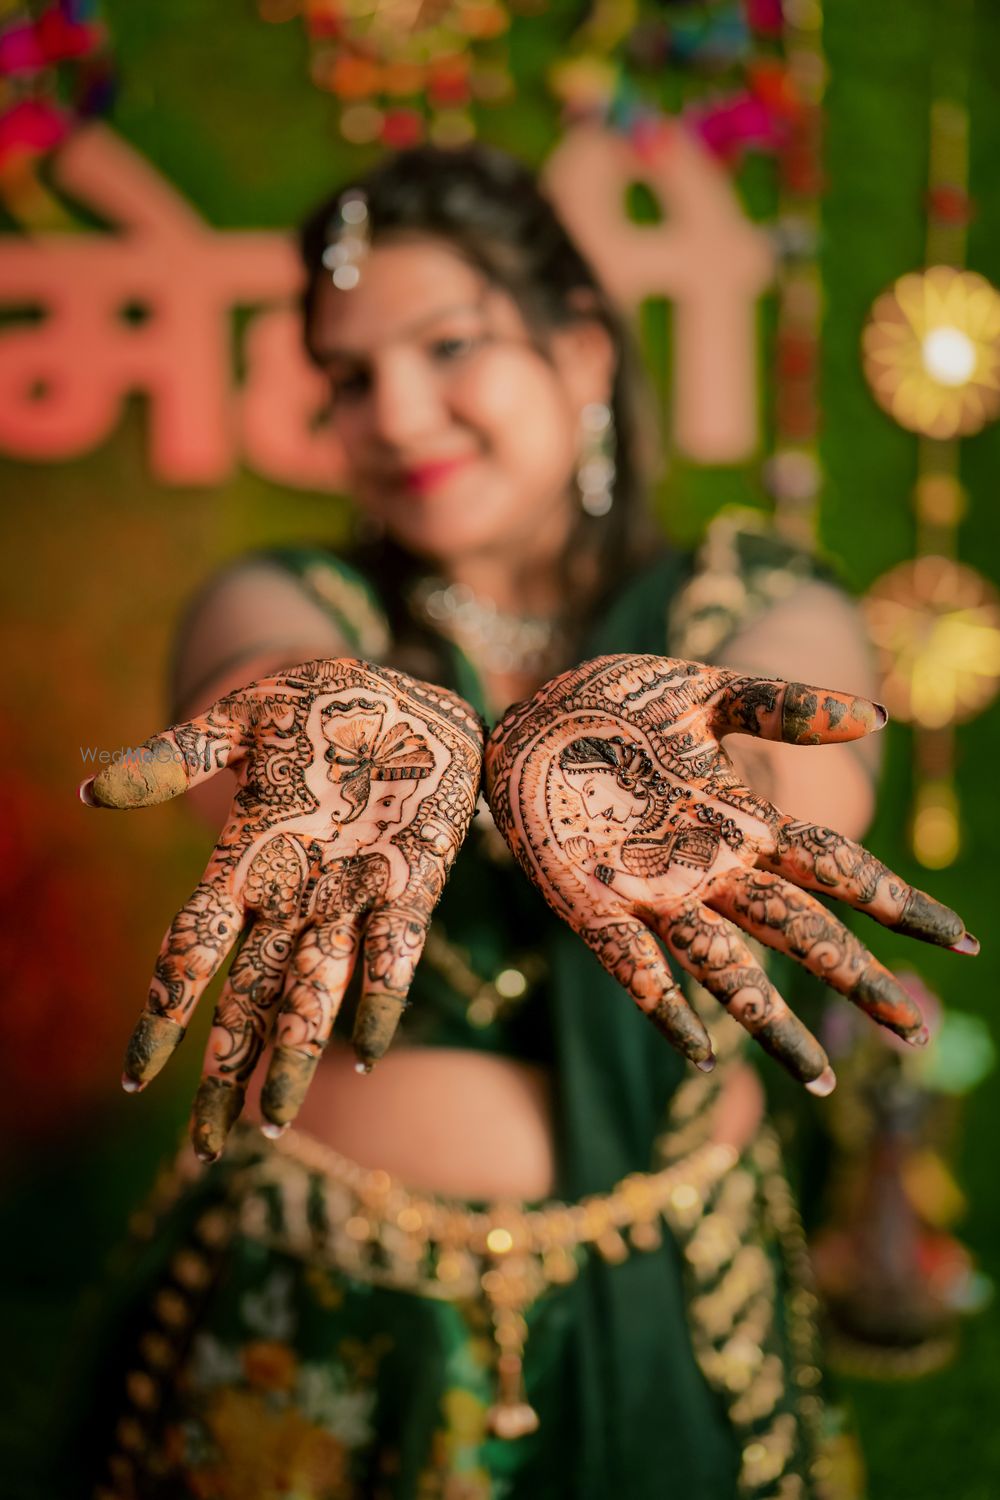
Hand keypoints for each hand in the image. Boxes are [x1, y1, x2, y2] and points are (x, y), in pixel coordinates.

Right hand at [81, 659, 483, 1158]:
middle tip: (206, 1149)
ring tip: (271, 1123)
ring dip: (291, 1054)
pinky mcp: (412, 882)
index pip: (191, 950)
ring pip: (312, 991)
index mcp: (246, 858)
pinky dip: (379, 998)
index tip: (136, 1074)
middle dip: (226, 1072)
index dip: (164, 1012)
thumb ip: (177, 755)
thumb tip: (92, 791)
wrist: (410, 694)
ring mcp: (351, 894)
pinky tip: (367, 1050)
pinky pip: (393, 952)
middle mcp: (293, 893)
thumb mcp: (243, 720)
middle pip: (248, 998)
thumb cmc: (321, 706)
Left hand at [485, 654, 975, 1091]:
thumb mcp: (706, 691)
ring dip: (772, 1020)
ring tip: (820, 1079)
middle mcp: (709, 867)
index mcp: (744, 819)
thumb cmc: (620, 703)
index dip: (896, 904)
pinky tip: (700, 1051)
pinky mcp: (586, 902)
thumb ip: (783, 704)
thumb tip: (875, 717)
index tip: (961, 941)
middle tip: (913, 1032)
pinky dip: (665, 1006)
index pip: (838, 868)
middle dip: (855, 977)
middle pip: (797, 931)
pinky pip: (630, 964)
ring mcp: (650, 891)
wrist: (529, 711)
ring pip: (726, 967)